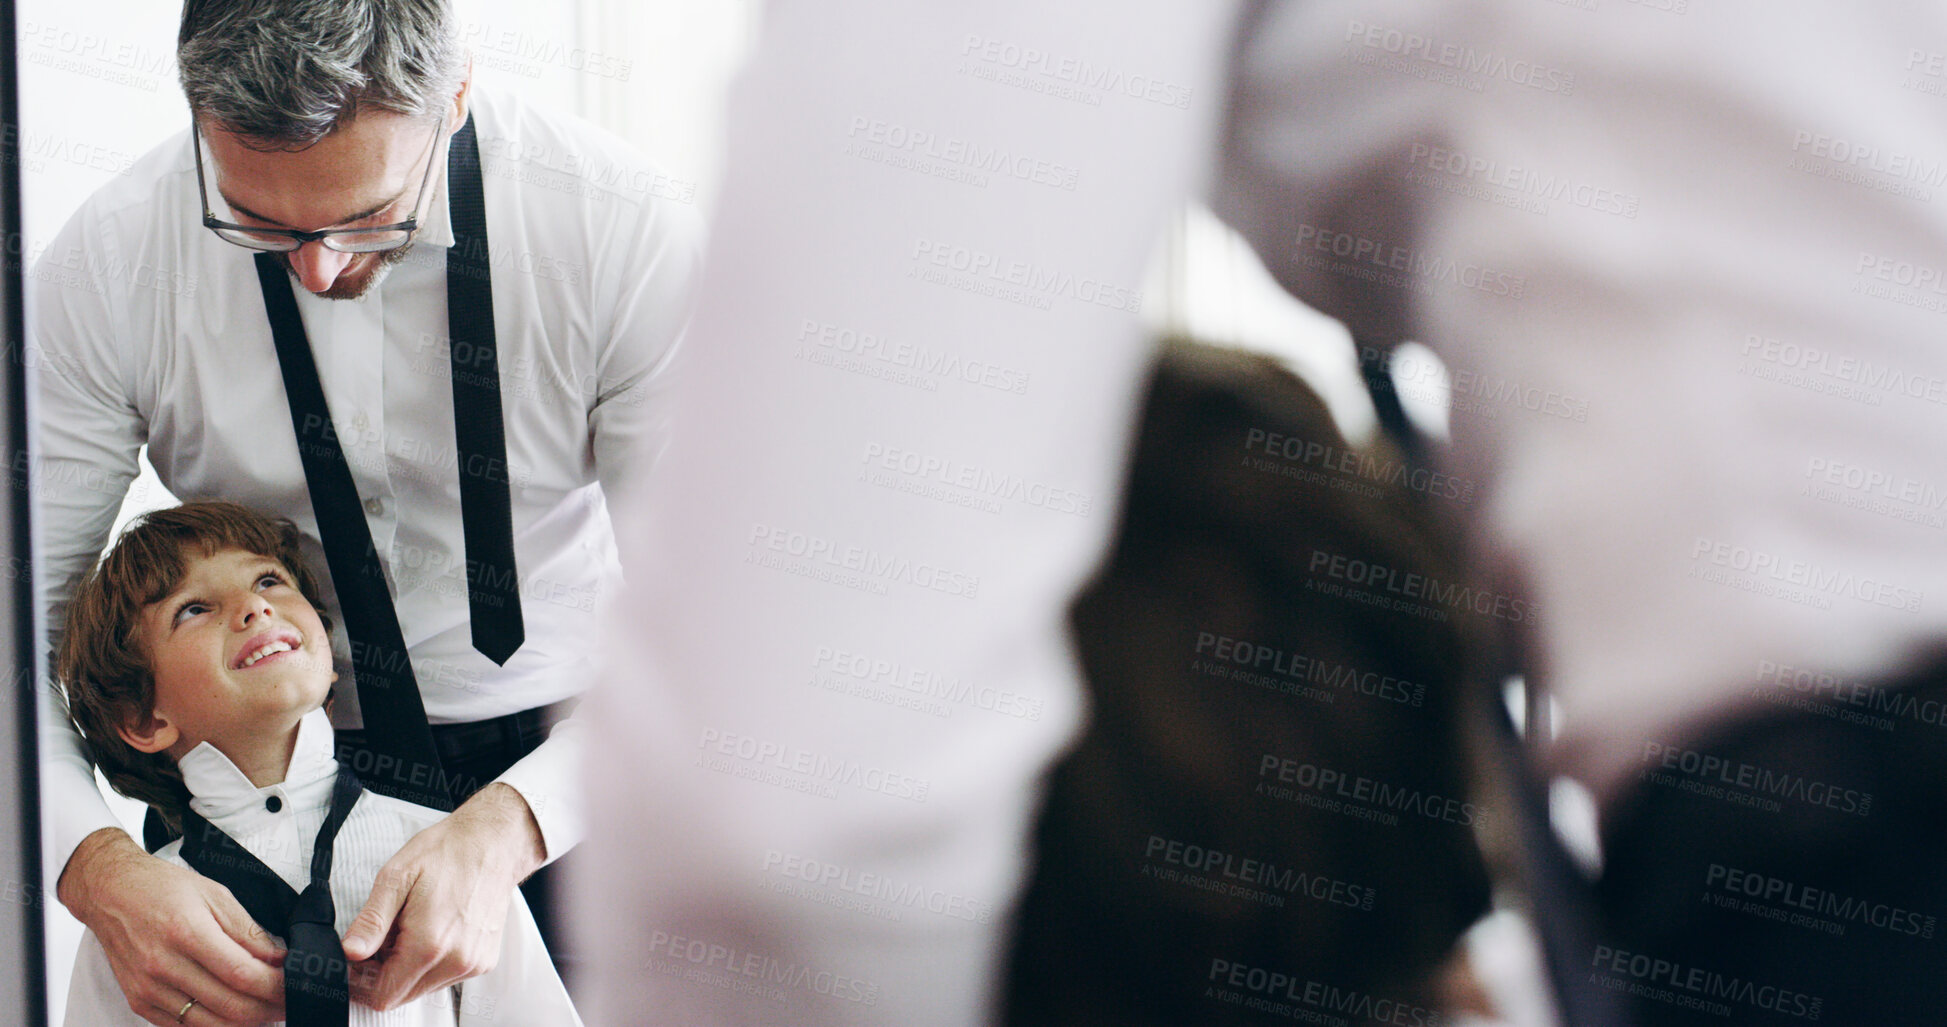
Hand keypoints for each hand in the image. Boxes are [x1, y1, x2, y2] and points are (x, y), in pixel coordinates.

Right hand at [59, 828, 285, 1025]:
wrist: (110, 893)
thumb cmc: (162, 888)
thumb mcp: (215, 895)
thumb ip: (248, 931)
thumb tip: (278, 959)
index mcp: (187, 933)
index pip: (242, 975)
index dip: (275, 987)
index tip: (295, 986)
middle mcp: (164, 966)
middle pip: (229, 1006)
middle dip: (268, 1010)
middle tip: (288, 1004)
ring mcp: (148, 988)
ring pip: (208, 1024)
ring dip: (245, 1024)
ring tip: (268, 1013)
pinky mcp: (139, 1001)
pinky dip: (214, 1026)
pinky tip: (233, 1016)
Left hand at [341, 783, 545, 1010]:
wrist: (493, 843)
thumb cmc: (447, 853)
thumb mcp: (396, 878)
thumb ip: (371, 921)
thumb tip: (351, 951)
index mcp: (428, 944)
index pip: (383, 995)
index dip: (363, 980)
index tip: (361, 956)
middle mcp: (455, 961)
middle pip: (402, 995)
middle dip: (385, 972)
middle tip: (387, 935)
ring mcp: (473, 963)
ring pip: (423, 988)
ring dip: (409, 968)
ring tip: (413, 928)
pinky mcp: (484, 961)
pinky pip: (445, 977)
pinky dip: (433, 962)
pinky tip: (435, 930)